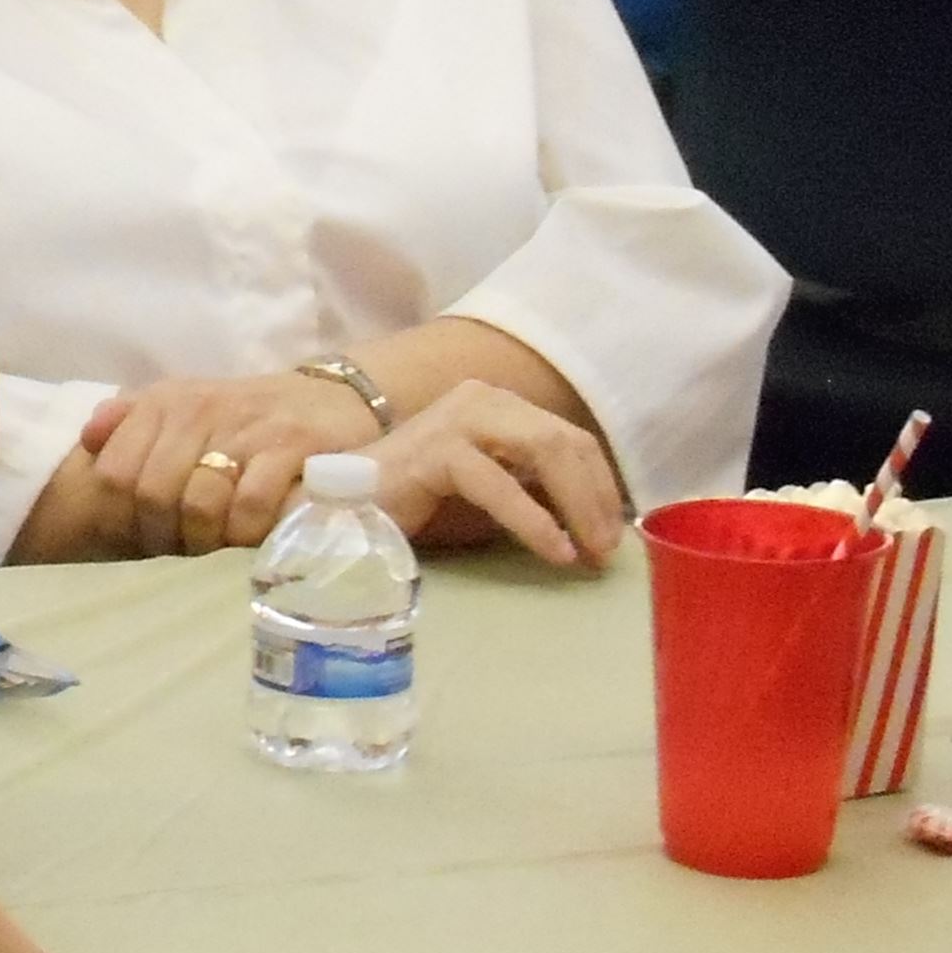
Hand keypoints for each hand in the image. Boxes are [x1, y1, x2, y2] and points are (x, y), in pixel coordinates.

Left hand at [78, 368, 386, 555]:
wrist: (335, 400)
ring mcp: (247, 428)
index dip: (126, 515)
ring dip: (207, 538)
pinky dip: (248, 532)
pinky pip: (250, 508)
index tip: (150, 531)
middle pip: (152, 494)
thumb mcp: (186, 407)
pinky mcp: (293, 447)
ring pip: (198, 504)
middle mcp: (200, 409)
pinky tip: (256, 532)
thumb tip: (87, 438)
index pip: (114, 472)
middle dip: (166, 533)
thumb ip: (132, 420)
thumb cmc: (248, 419)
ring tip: (221, 539)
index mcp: (165, 402)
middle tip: (188, 544)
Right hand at [360, 380, 626, 568]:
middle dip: (595, 498)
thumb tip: (594, 524)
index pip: (568, 436)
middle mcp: (481, 399)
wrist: (339, 508)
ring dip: (576, 506)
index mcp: (496, 405)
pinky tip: (553, 550)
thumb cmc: (415, 505)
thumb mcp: (488, 491)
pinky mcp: (436, 450)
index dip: (599, 486)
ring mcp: (457, 418)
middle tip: (606, 551)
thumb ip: (532, 490)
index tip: (612, 536)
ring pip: (542, 450)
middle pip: (563, 440)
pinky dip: (534, 521)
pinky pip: (500, 483)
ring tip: (587, 553)